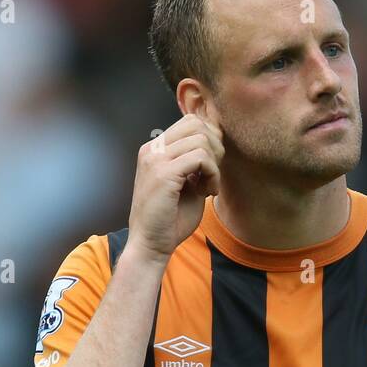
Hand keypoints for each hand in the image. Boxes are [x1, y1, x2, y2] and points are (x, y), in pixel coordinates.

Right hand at [127, 114, 223, 262]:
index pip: (189, 122)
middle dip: (215, 147)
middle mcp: (152, 149)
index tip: (211, 167)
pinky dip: (212, 174)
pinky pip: (201, 158)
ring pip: (201, 139)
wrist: (150, 244)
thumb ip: (196, 162)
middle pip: (196, 124)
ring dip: (214, 164)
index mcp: (155, 149)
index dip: (210, 139)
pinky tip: (207, 192)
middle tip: (213, 174)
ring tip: (209, 186)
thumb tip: (216, 143)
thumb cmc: (169, 220)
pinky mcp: (164, 173)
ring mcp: (156, 159)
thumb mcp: (186, 183)